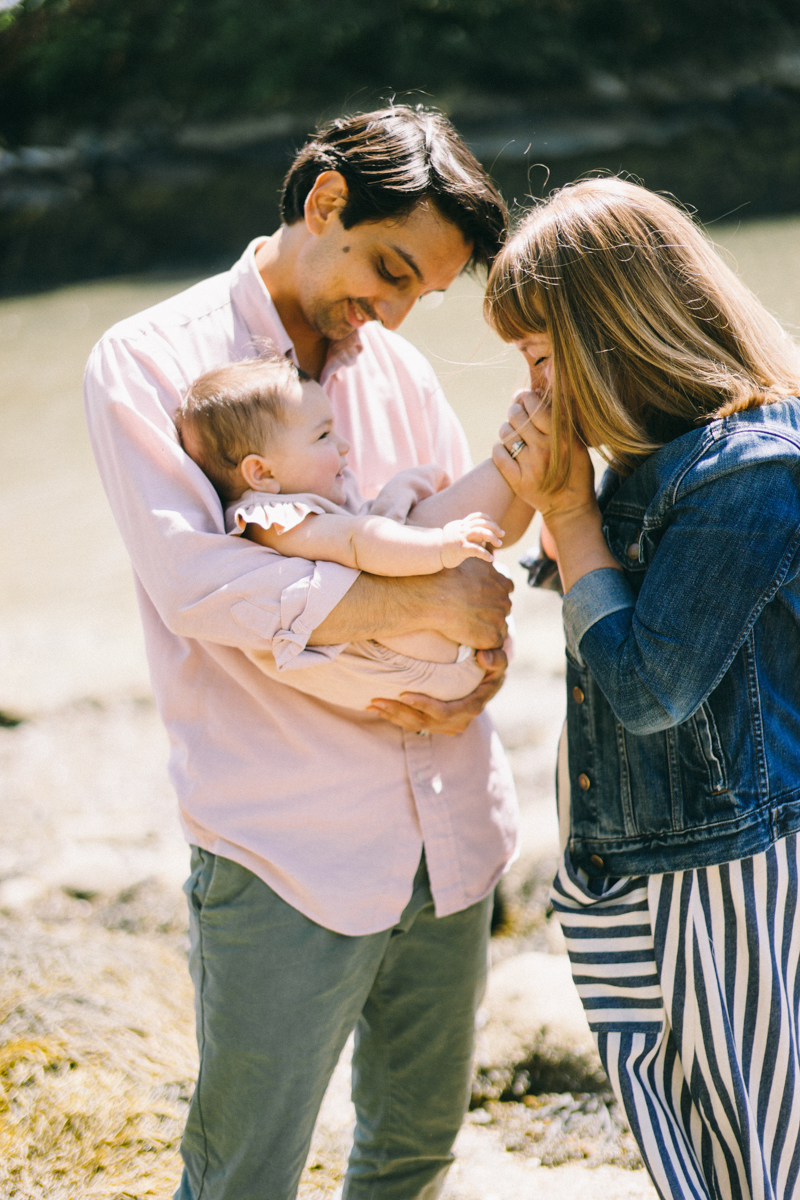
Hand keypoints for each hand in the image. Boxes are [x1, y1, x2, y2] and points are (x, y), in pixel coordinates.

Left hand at [367, 648, 507, 734]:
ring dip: (393, 716)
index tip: (403, 694)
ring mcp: (447, 726)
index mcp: (472, 707)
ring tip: (372, 704)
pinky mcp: (437, 726)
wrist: (489, 680)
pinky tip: (378, 709)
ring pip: (417, 726)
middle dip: (400, 712)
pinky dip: (395, 718)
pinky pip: (414, 726)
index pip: (445, 712)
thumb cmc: (491, 667)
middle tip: (377, 699)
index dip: (424, 706)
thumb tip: (484, 658)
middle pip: (425, 722)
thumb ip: (496, 658)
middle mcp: (459, 721)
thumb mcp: (498, 661)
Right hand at [416, 557, 512, 647]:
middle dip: (492, 610)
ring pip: (499, 625)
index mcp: (502, 582)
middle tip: (472, 612)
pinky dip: (485, 641)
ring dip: (488, 625)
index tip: (480, 597)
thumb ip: (482, 559)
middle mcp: (505, 600)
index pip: (506, 589)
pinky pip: (495, 642)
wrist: (434, 597)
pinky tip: (471, 635)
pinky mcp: (492, 637)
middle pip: (503, 608)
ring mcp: (499, 619)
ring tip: (469, 624)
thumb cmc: (447, 576)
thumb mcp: (470, 559)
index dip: (493, 593)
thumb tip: (486, 550)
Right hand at [440, 513, 502, 567]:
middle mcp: (463, 529)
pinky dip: (485, 553)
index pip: (478, 516)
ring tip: (499, 544)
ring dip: (492, 537)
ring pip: (480, 532)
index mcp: (462, 524)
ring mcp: (461, 538)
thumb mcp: (458, 534)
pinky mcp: (460, 549)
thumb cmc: (447, 545)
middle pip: (482, 523)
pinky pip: (475, 549)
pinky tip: (490, 558)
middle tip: (502, 535)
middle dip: (494, 528)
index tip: (497, 528)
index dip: (489, 520)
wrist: (433, 552)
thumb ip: (471, 534)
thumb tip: (485, 539)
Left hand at [494, 392, 620, 592]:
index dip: (526, 398)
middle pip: (516, 416)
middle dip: (514, 411)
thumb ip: (561, 420)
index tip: (525, 398)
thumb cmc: (575, 470)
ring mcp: (531, 466)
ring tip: (513, 435)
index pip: (535, 406)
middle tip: (516, 414)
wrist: (570, 507)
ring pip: (505, 434)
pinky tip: (506, 450)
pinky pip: (498, 455)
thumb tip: (541, 391)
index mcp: (562, 437)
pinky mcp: (518, 482)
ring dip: (506, 431)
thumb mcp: (577, 442)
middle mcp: (546, 450)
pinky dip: (499, 449)